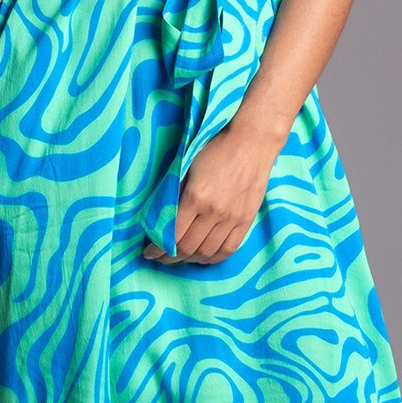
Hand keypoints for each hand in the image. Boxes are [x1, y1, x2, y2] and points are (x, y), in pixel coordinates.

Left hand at [143, 121, 279, 264]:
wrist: (252, 142)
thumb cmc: (216, 149)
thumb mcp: (188, 167)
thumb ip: (175, 193)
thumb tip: (161, 218)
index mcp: (195, 197)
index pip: (171, 234)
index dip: (157, 248)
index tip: (149, 252)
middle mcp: (214, 212)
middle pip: (187, 247)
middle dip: (169, 257)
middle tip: (161, 257)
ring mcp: (232, 218)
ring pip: (206, 252)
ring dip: (189, 259)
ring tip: (179, 257)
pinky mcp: (246, 220)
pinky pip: (228, 249)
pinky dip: (212, 258)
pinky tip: (202, 257)